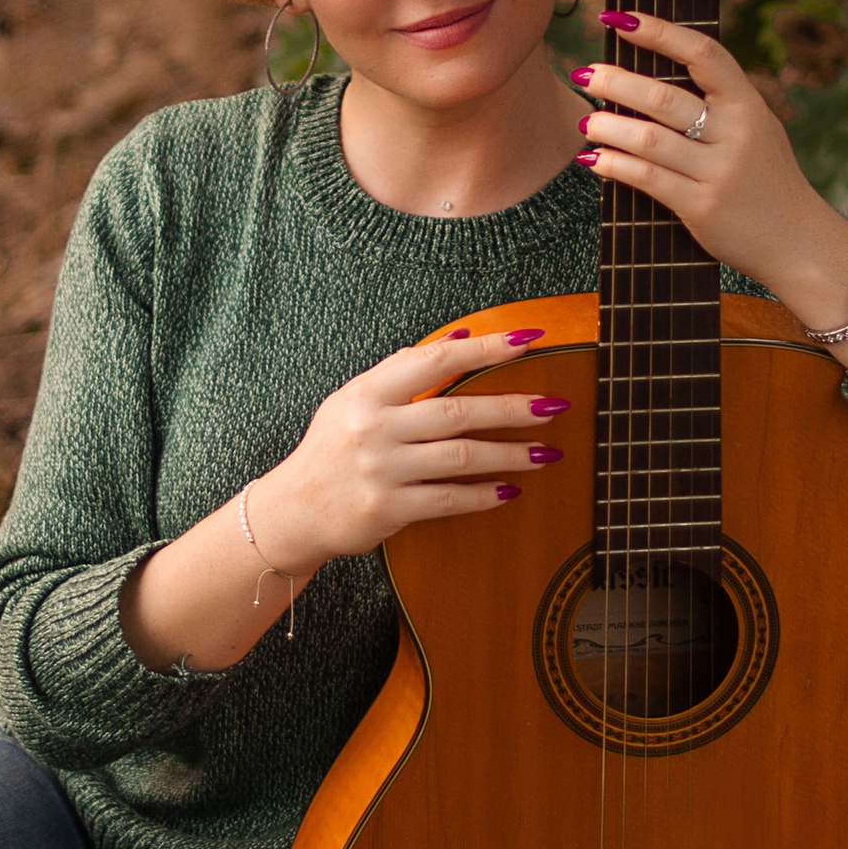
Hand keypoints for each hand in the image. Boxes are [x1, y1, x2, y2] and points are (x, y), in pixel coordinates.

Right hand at [250, 327, 573, 576]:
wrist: (293, 510)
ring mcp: (380, 470)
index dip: (484, 348)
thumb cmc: (332, 449)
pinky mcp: (386, 508)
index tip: (527, 341)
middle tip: (554, 406)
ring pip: (459, 457)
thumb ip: (402, 369)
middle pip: (457, 412)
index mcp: (368, 393)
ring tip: (545, 453)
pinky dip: (482, 495)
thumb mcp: (354, 400)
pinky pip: (447, 500)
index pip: (434, 360)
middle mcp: (373, 428)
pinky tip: (509, 490)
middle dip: (512, 409)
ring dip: (509, 454)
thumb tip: (459, 338)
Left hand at [569, 11, 847, 379]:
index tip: (621, 17)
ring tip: (585, 120)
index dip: (660, 32)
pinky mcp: (701, 207)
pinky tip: (594, 160)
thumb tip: (655, 74)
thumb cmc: (768, 181)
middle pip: (665, 98)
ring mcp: (719, 171)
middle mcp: (736, 134)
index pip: (703, 54)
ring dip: (608, 127)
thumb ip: (720, 104)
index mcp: (749, 105)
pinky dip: (614, 166)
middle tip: (586, 73)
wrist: (798, 242)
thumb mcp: (757, 131)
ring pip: (649, 140)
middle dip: (618, 83)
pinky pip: (647, 179)